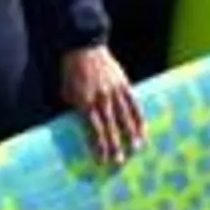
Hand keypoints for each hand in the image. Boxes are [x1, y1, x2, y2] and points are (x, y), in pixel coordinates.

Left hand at [55, 43, 144, 167]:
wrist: (84, 47)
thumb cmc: (71, 72)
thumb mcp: (67, 92)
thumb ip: (76, 109)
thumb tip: (82, 126)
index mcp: (85, 102)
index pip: (94, 130)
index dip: (98, 146)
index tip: (102, 160)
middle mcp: (101, 98)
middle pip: (110, 127)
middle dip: (114, 146)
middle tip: (118, 162)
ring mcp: (114, 91)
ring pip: (124, 117)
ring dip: (130, 134)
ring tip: (135, 149)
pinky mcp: (124, 84)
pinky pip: (133, 103)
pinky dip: (139, 117)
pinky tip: (143, 129)